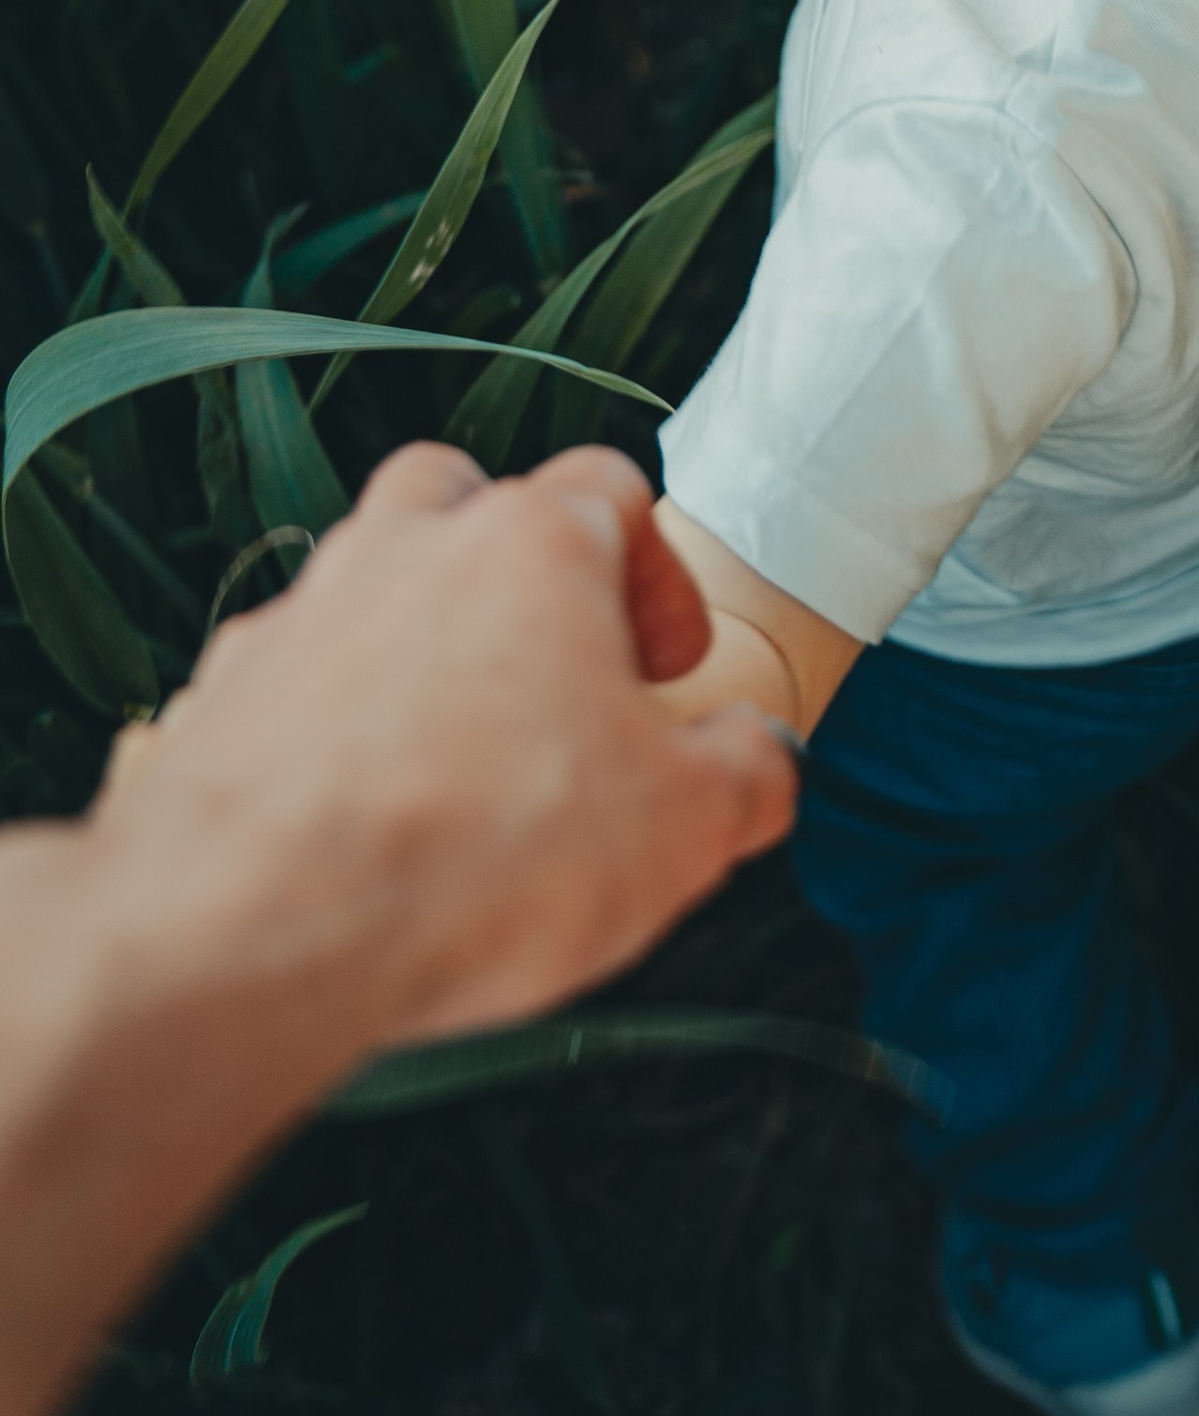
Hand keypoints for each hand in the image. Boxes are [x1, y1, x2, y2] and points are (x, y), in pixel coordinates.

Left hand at [89, 442, 798, 1054]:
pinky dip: (327, 736)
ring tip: (456, 766)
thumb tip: (761, 761)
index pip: (612, 489)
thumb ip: (746, 776)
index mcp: (531, 546)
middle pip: (468, 501)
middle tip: (553, 673)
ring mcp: (300, 620)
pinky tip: (358, 826)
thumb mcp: (683, 830)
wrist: (253, 926)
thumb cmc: (470, 855)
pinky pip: (287, 690)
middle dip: (515, 571)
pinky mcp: (220, 703)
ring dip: (417, 653)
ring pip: (367, 588)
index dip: (659, 575)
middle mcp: (406, 552)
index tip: (669, 665)